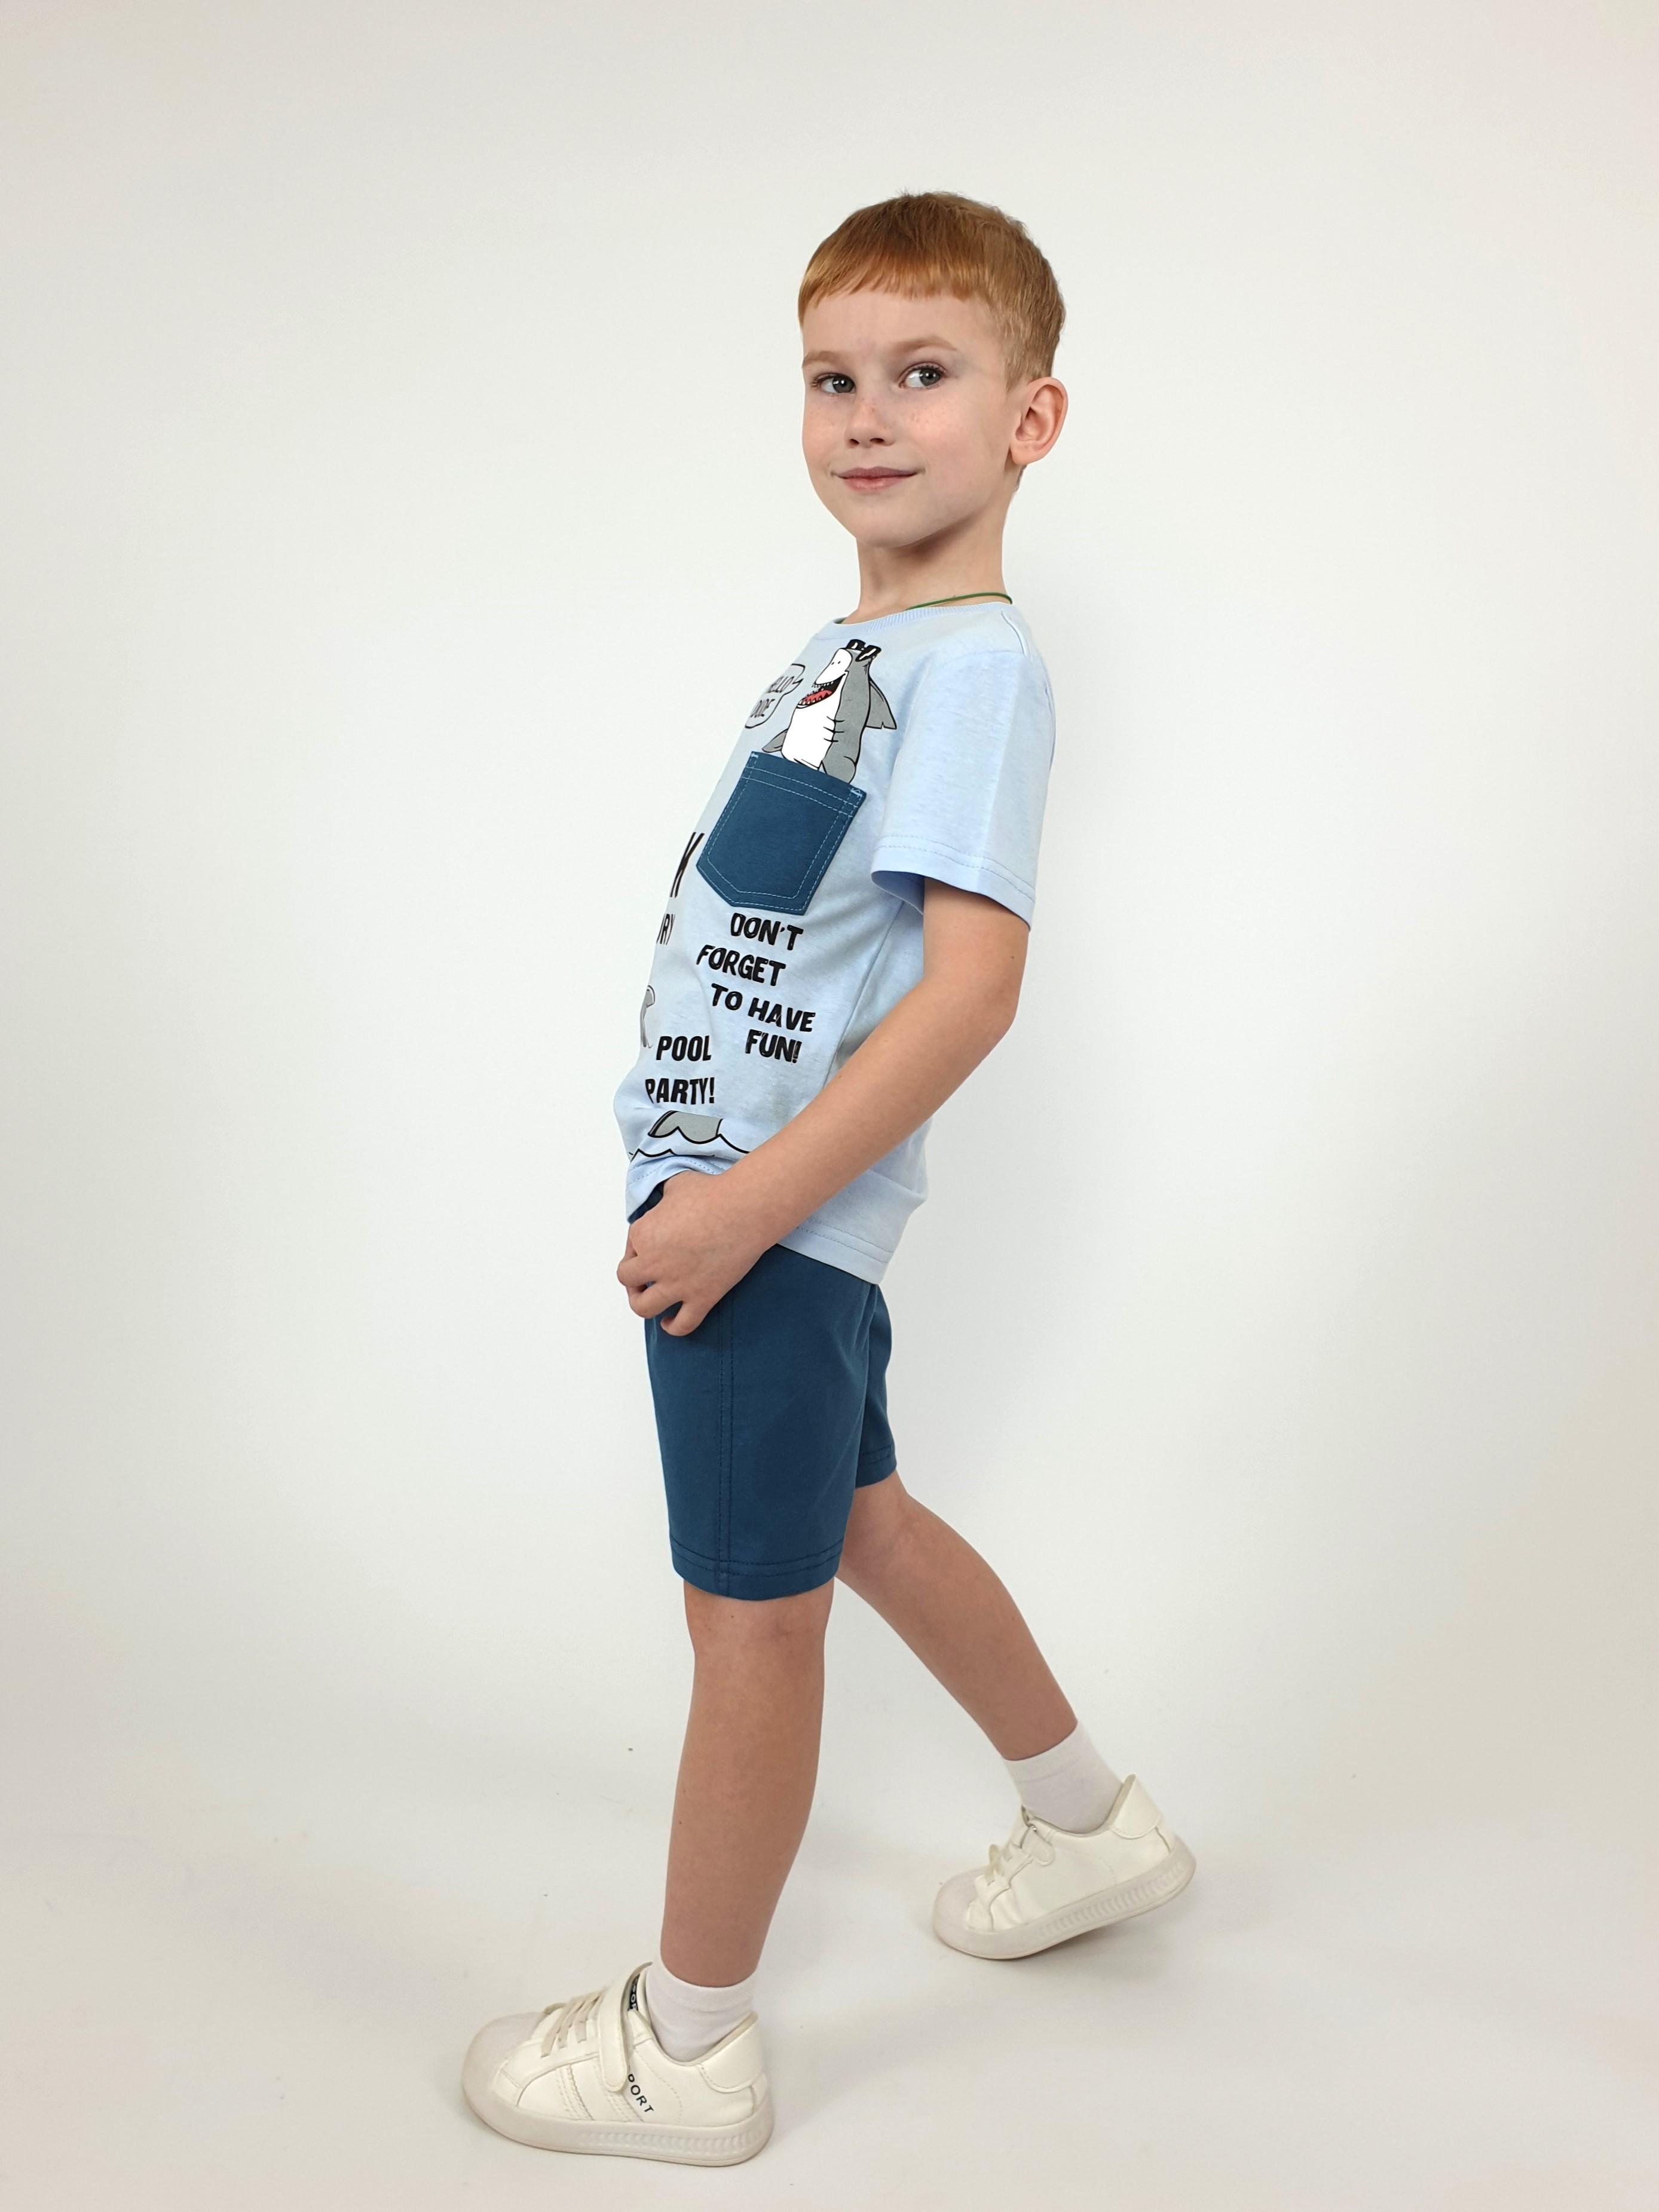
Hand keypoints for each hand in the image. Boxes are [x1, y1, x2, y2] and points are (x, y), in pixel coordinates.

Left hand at [616, 1172, 776, 1335]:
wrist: (744, 1210)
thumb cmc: (713, 1193)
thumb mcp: (676, 1185)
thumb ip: (664, 1198)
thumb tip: (667, 1200)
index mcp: (643, 1234)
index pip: (630, 1246)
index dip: (639, 1245)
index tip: (653, 1241)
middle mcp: (654, 1262)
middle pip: (627, 1280)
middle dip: (633, 1277)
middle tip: (644, 1274)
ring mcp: (677, 1284)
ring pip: (643, 1307)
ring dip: (643, 1304)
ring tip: (651, 1298)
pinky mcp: (702, 1298)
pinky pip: (682, 1324)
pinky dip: (673, 1327)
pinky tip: (670, 1322)